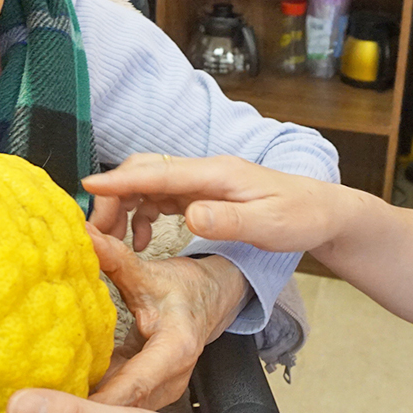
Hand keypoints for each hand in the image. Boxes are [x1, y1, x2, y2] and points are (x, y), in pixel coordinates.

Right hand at [83, 154, 351, 254]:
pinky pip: (162, 198)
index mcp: (217, 173)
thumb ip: (229, 220)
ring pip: (150, 185)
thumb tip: (189, 215)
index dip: (121, 180)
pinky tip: (142, 241)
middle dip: (115, 196)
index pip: (159, 171)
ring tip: (112, 240)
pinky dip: (144, 215)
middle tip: (97, 231)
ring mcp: (203, 182)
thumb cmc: (301, 217)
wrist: (324, 212)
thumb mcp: (269, 224)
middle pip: (146, 172)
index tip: (88, 187)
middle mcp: (205, 172)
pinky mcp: (204, 195)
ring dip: (126, 207)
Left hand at [87, 224, 248, 409]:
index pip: (131, 385)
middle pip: (120, 409)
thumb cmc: (188, 289)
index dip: (94, 404)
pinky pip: (112, 401)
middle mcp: (168, 380)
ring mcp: (157, 390)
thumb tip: (82, 236)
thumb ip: (116, 259)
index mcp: (174, 351)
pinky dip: (85, 401)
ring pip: (115, 411)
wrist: (214, 300)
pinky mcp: (144, 392)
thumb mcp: (152, 273)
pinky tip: (51, 401)